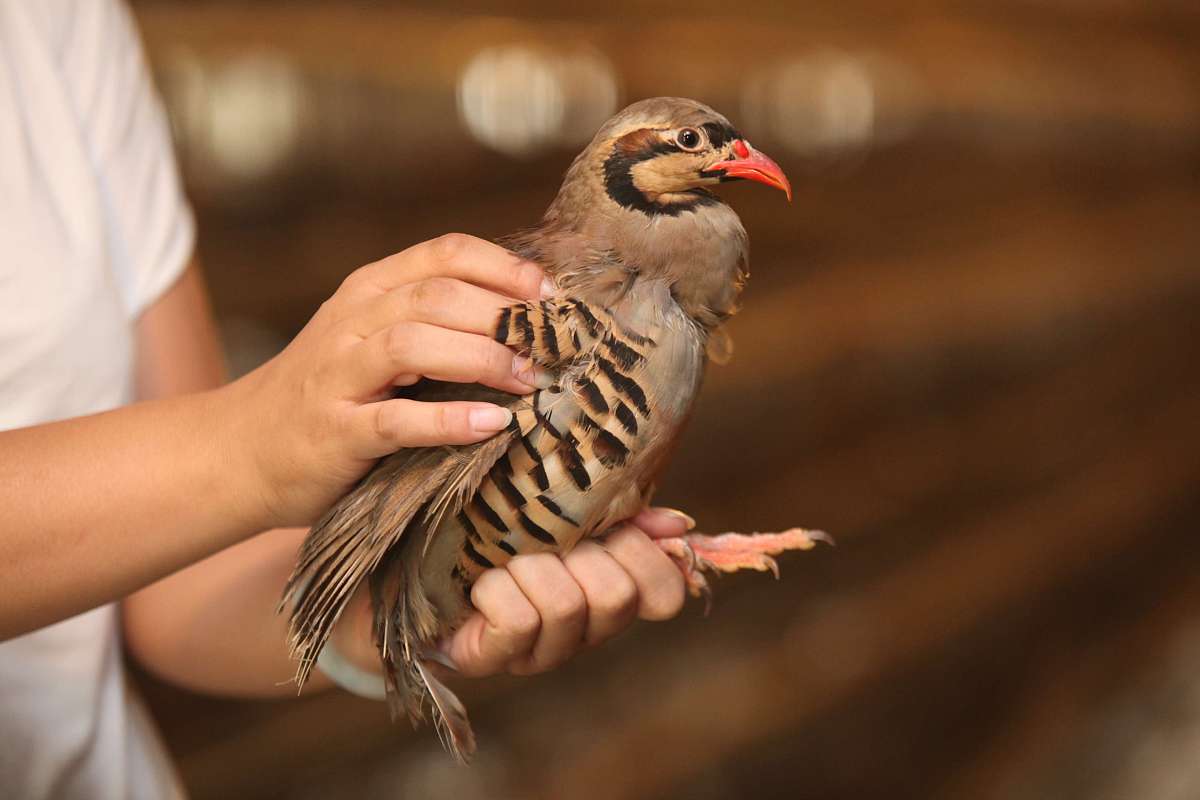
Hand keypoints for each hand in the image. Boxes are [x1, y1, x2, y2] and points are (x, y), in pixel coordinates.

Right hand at [229, 234, 547, 527]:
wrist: (241, 449)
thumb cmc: (330, 393)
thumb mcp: (374, 337)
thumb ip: (433, 320)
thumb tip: (527, 320)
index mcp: (371, 289)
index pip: (446, 254)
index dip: (506, 269)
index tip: (552, 296)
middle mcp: (353, 321)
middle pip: (438, 296)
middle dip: (504, 317)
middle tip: (553, 347)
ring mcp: (340, 375)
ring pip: (415, 344)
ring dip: (482, 359)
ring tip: (529, 381)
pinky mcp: (336, 432)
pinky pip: (396, 420)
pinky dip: (448, 421)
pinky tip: (491, 424)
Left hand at [444, 507, 690, 676]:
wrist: (403, 557)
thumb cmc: (488, 524)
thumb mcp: (556, 507)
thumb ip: (620, 512)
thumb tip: (679, 524)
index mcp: (607, 591)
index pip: (666, 595)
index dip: (649, 559)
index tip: (614, 527)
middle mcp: (583, 629)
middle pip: (618, 596)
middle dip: (579, 553)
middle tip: (546, 537)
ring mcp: (538, 651)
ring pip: (568, 608)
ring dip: (531, 567)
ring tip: (504, 556)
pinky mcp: (491, 659)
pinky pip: (518, 623)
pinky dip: (497, 590)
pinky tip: (479, 581)